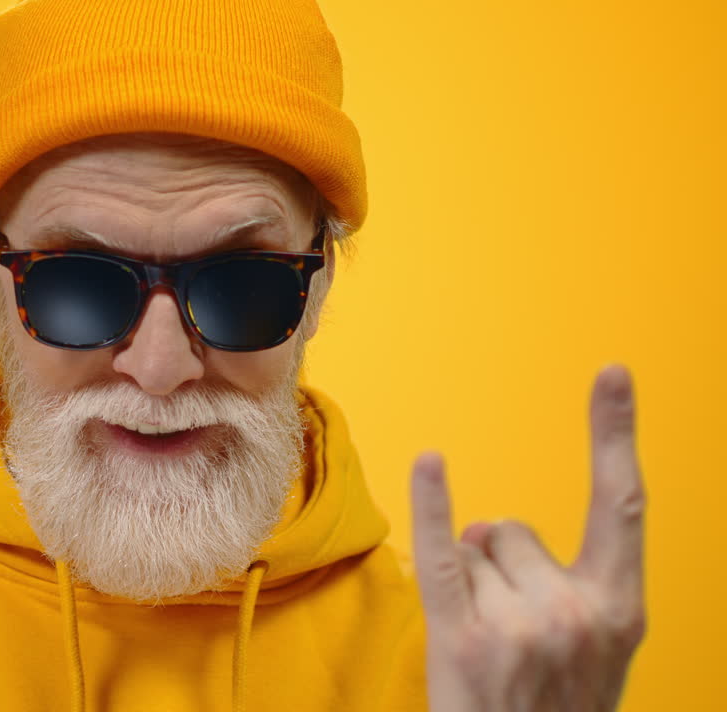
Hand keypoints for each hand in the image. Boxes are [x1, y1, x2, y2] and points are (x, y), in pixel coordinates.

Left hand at [410, 365, 645, 711]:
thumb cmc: (553, 710)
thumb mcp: (591, 655)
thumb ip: (564, 584)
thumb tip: (492, 527)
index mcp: (619, 611)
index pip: (622, 504)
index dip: (615, 434)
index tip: (612, 374)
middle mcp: (576, 611)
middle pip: (513, 530)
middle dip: (501, 565)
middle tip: (508, 635)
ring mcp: (519, 626)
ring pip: (475, 548)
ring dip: (471, 583)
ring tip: (485, 649)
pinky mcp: (462, 638)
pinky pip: (442, 555)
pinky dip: (432, 505)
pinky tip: (431, 462)